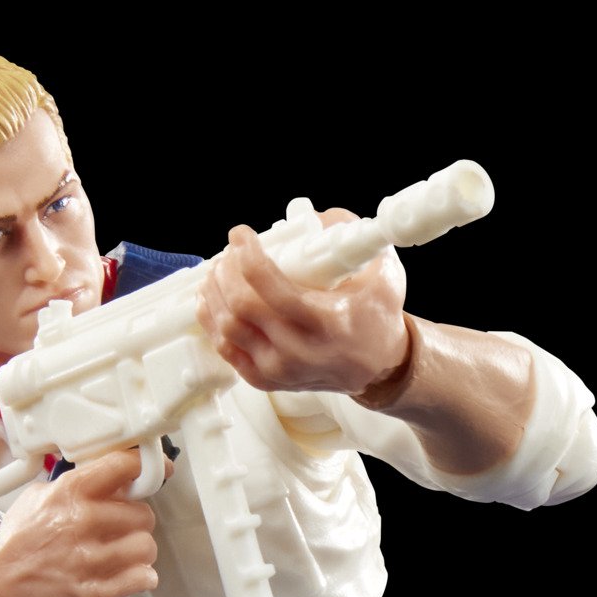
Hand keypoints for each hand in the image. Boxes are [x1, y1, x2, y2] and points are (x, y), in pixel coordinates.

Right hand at [0, 448, 160, 596]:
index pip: (122, 466)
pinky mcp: (95, 590)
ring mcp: (89, 558)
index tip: (158, 469)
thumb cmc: (20, 542)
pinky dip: (142, 578)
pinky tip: (131, 575)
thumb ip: (77, 485)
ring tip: (122, 554)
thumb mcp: (39, 498)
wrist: (0, 589)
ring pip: (146, 547)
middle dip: (137, 522)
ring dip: (139, 552)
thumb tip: (116, 476)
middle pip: (144, 514)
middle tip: (123, 528)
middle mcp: (82, 521)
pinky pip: (142, 578)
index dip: (147, 466)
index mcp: (69, 492)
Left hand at [196, 210, 410, 397]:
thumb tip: (311, 217)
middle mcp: (301, 351)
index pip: (270, 288)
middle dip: (227, 271)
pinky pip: (227, 349)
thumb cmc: (377, 317)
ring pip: (227, 327)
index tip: (242, 235)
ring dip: (215, 293)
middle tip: (231, 253)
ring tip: (218, 271)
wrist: (380, 366)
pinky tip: (213, 300)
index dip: (247, 254)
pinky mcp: (267, 379)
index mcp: (327, 323)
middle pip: (241, 306)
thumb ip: (351, 237)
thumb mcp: (382, 272)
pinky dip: (213, 321)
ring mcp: (281, 369)